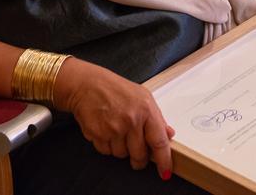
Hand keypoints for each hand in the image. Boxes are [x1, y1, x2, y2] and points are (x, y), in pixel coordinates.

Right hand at [58, 59, 174, 177]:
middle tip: (136, 150)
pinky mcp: (98, 134)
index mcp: (146, 109)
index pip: (159, 142)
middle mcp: (131, 120)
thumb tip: (168, 134)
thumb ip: (157, 117)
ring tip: (116, 129)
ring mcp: (114, 128)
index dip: (164, 160)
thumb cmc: (115, 89)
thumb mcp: (143, 97)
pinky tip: (105, 130)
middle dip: (139, 158)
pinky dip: (106, 145)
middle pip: (140, 155)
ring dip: (120, 148)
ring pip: (122, 155)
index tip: (165, 171)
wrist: (87, 85)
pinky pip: (106, 152)